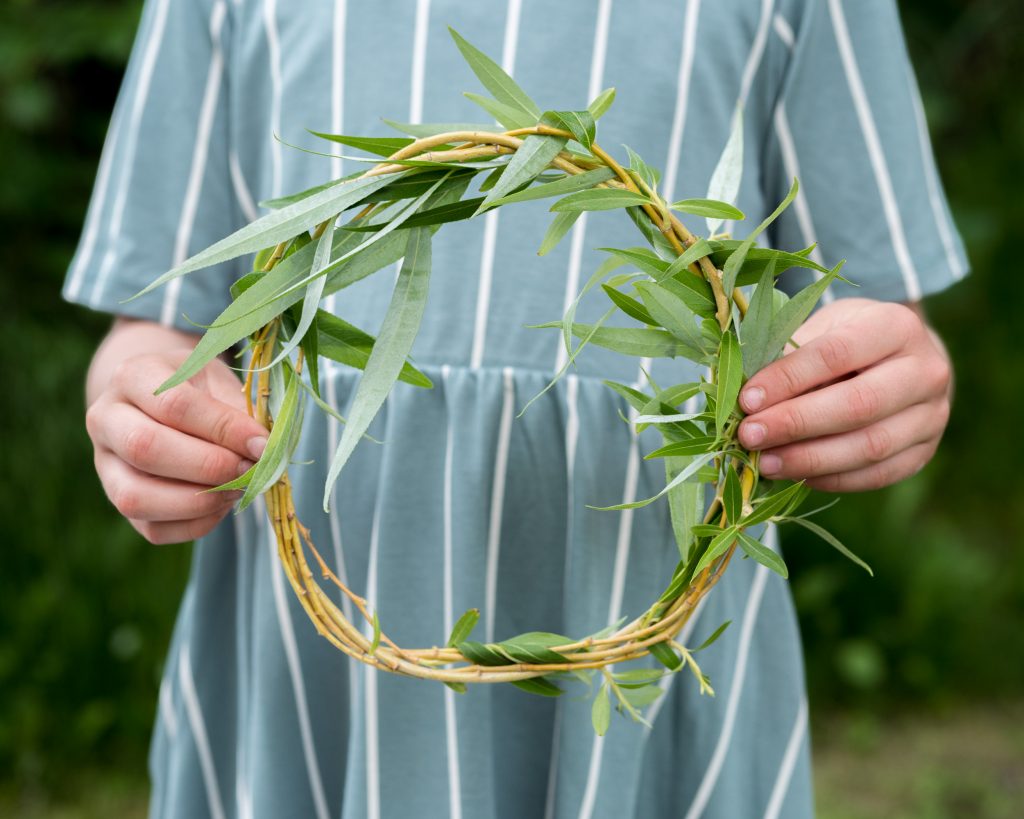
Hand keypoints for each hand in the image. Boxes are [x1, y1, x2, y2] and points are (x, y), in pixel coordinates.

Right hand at [86, 349, 268, 543]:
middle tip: (250, 469)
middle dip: (209, 467)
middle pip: (145, 449)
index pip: (175, 405)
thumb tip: (263, 451)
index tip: (262, 444)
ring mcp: (105, 465)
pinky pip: (152, 528)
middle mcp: (106, 420)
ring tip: (238, 489)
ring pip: (136, 498)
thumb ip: (237, 412)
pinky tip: (223, 504)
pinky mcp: (118, 501)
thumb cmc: (197, 387)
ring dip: (198, 502)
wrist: (158, 398)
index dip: (224, 429)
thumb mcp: (218, 380)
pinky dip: (195, 524)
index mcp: (132, 377)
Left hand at [737, 298, 951, 491]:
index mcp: (895, 326)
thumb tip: (745, 396)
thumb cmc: (849, 340)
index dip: (788, 379)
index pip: (835, 355)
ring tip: (764, 463)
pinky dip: (831, 479)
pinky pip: (877, 474)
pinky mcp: (925, 451)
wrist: (905, 360)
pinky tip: (794, 476)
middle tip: (749, 436)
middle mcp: (925, 370)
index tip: (747, 399)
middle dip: (796, 424)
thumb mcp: (822, 329)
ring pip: (870, 446)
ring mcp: (932, 415)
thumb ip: (789, 356)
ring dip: (810, 459)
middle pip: (857, 405)